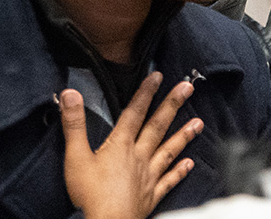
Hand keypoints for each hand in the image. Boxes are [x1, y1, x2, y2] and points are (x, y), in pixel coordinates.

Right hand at [60, 72, 203, 218]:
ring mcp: (148, 175)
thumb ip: (74, 125)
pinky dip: (180, 171)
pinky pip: (169, 181)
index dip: (145, 93)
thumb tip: (70, 94)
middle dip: (173, 105)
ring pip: (169, 150)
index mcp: (120, 146)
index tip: (158, 76)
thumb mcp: (75, 157)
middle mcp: (138, 157)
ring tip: (199, 123)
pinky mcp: (151, 195)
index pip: (134, 113)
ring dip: (184, 135)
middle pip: (158, 126)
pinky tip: (190, 164)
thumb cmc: (90, 193)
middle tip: (189, 88)